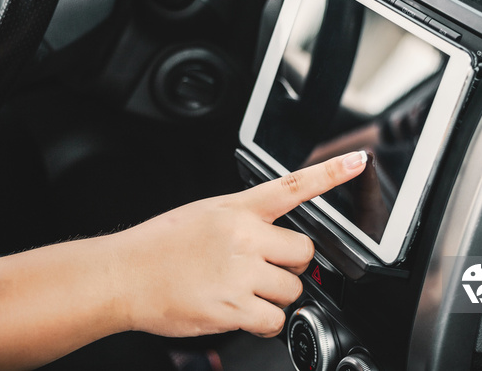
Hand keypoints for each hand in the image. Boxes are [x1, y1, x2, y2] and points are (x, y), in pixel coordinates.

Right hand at [114, 151, 367, 337]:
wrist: (124, 275)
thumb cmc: (160, 245)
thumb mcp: (204, 214)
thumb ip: (244, 220)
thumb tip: (272, 234)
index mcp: (237, 210)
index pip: (293, 186)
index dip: (330, 173)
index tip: (357, 160)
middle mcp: (243, 238)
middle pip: (304, 254)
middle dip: (291, 267)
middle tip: (265, 270)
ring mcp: (239, 274)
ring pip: (292, 290)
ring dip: (275, 296)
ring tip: (242, 291)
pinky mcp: (232, 308)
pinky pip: (274, 320)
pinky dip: (264, 322)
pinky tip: (241, 312)